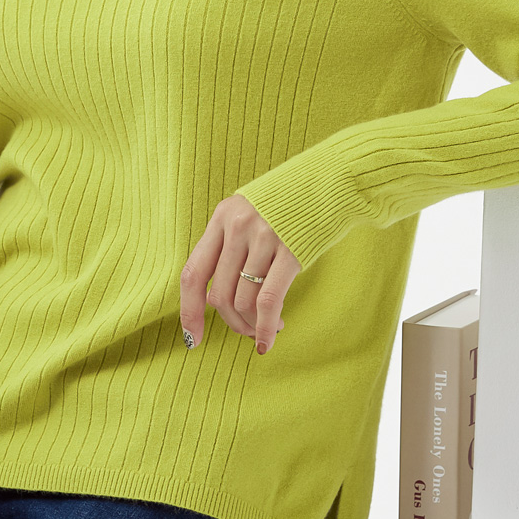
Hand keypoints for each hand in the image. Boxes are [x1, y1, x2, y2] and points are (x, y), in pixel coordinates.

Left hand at [180, 196, 300, 356]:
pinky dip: (266, 327)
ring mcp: (263, 238)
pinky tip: (270, 337)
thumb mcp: (248, 215)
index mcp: (221, 218)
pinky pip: (268, 301)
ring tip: (269, 326)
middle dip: (232, 322)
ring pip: (244, 302)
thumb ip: (229, 248)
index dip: (189, 310)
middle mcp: (237, 227)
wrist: (329, 180)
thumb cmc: (288, 205)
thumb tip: (215, 300)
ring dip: (253, 324)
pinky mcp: (289, 252)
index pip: (193, 273)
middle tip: (246, 330)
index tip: (193, 337)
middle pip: (220, 295)